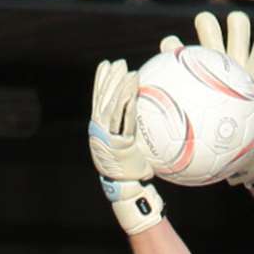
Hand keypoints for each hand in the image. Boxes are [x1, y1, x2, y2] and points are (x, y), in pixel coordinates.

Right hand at [88, 60, 163, 234]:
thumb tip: (154, 121)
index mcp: (101, 132)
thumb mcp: (135, 151)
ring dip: (117, 86)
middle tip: (116, 63)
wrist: (130, 190)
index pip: (99, 102)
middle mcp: (100, 133)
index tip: (106, 66)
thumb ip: (137, 132)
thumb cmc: (136, 173)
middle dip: (107, 80)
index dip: (101, 84)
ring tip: (126, 70)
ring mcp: (106, 138)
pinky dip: (127, 101)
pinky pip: (123, 118)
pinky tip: (136, 88)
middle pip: (102, 100)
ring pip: (110, 106)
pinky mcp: (117, 143)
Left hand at [161, 11, 253, 187]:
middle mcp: (216, 66)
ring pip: (237, 33)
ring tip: (236, 22)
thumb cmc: (217, 154)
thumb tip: (150, 164)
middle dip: (206, 25)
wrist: (245, 155)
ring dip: (236, 27)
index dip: (172, 48)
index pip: (178, 54)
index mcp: (197, 78)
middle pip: (208, 31)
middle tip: (204, 26)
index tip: (169, 47)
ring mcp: (238, 68)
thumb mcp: (195, 154)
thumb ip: (176, 147)